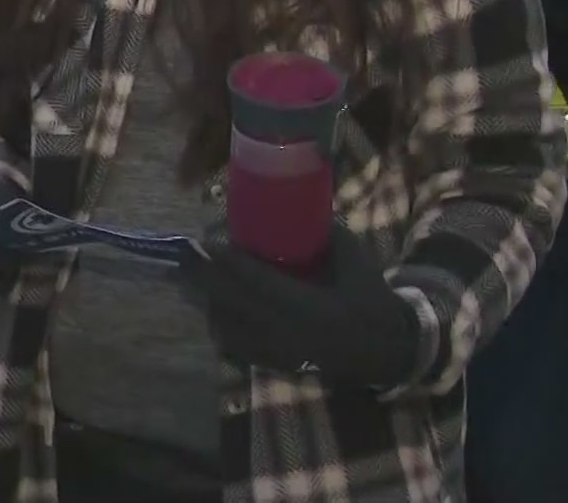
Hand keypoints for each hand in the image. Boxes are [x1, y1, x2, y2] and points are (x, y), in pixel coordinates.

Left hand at [184, 228, 421, 388]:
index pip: (262, 285)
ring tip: (192, 277)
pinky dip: (220, 326)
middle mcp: (291, 336)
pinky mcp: (275, 365)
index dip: (231, 264)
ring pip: (229, 329)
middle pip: (236, 306)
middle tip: (185, 254)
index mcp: (314, 309)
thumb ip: (325, 235)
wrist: (383, 349)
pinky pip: (236, 348)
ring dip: (208, 301)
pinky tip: (212, 307)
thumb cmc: (369, 298)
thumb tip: (293, 203)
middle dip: (205, 279)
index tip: (208, 242)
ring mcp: (280, 355)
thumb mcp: (355, 260)